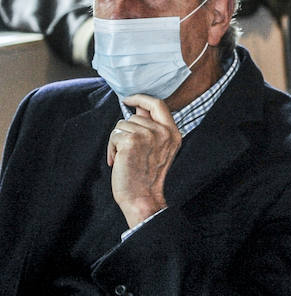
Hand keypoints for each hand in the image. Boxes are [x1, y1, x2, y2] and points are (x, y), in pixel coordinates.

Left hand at [106, 94, 180, 227]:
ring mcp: (148, 135)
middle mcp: (163, 132)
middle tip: (127, 150)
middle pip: (134, 116)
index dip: (141, 98)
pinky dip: (111, 148)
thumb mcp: (158, 148)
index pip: (158, 104)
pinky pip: (114, 135)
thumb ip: (151, 127)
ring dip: (117, 141)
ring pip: (121, 125)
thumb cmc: (146, 176)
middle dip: (125, 130)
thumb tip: (136, 106)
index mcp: (173, 133)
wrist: (142, 197)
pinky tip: (118, 161)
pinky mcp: (132, 141)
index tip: (128, 99)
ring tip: (124, 158)